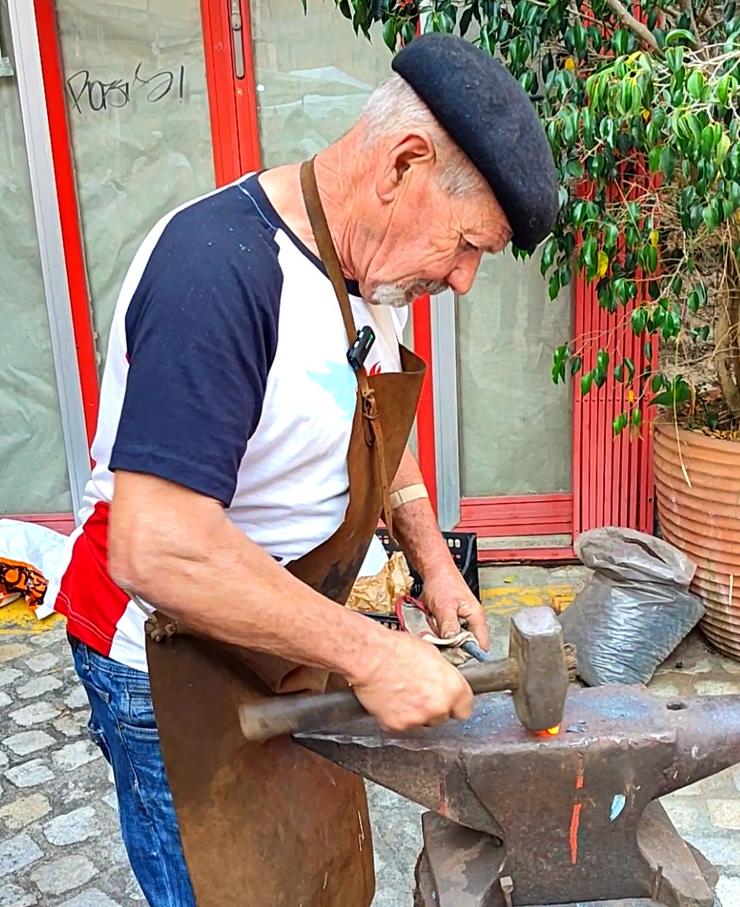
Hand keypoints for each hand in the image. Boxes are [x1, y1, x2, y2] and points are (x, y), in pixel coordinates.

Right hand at [351, 631, 472, 732]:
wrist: (371, 657)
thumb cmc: (397, 649)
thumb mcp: (432, 654)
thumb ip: (443, 674)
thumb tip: (443, 680)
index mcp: (453, 688)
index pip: (465, 708)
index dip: (454, 703)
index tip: (448, 701)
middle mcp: (440, 707)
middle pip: (442, 716)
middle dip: (432, 707)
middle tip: (417, 691)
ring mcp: (419, 719)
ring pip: (421, 722)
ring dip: (414, 713)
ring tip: (400, 693)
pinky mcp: (398, 727)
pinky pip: (401, 725)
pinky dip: (395, 716)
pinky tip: (389, 700)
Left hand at [422, 569, 489, 649]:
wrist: (433, 570)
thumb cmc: (442, 582)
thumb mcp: (444, 606)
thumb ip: (449, 626)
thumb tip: (452, 644)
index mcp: (476, 617)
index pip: (481, 645)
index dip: (469, 654)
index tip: (454, 657)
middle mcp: (471, 621)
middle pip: (466, 646)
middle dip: (452, 647)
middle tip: (439, 642)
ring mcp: (461, 622)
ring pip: (454, 641)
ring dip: (443, 640)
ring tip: (434, 629)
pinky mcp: (451, 621)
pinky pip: (446, 634)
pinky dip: (438, 633)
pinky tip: (431, 626)